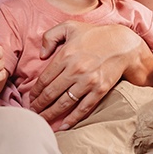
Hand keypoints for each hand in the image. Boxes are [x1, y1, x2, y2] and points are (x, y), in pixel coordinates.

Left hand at [27, 22, 148, 129]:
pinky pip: (83, 108)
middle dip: (39, 105)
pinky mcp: (100, 90)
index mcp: (65, 55)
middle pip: (51, 94)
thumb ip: (50, 36)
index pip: (44, 79)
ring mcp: (88, 82)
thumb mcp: (70, 26)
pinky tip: (63, 126)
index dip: (35, 91)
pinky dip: (72, 119)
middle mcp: (75, 70)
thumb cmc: (94, 35)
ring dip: (51, 114)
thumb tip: (41, 55)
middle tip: (31, 113)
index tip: (30, 98)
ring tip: (42, 121)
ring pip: (64, 103)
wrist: (122, 44)